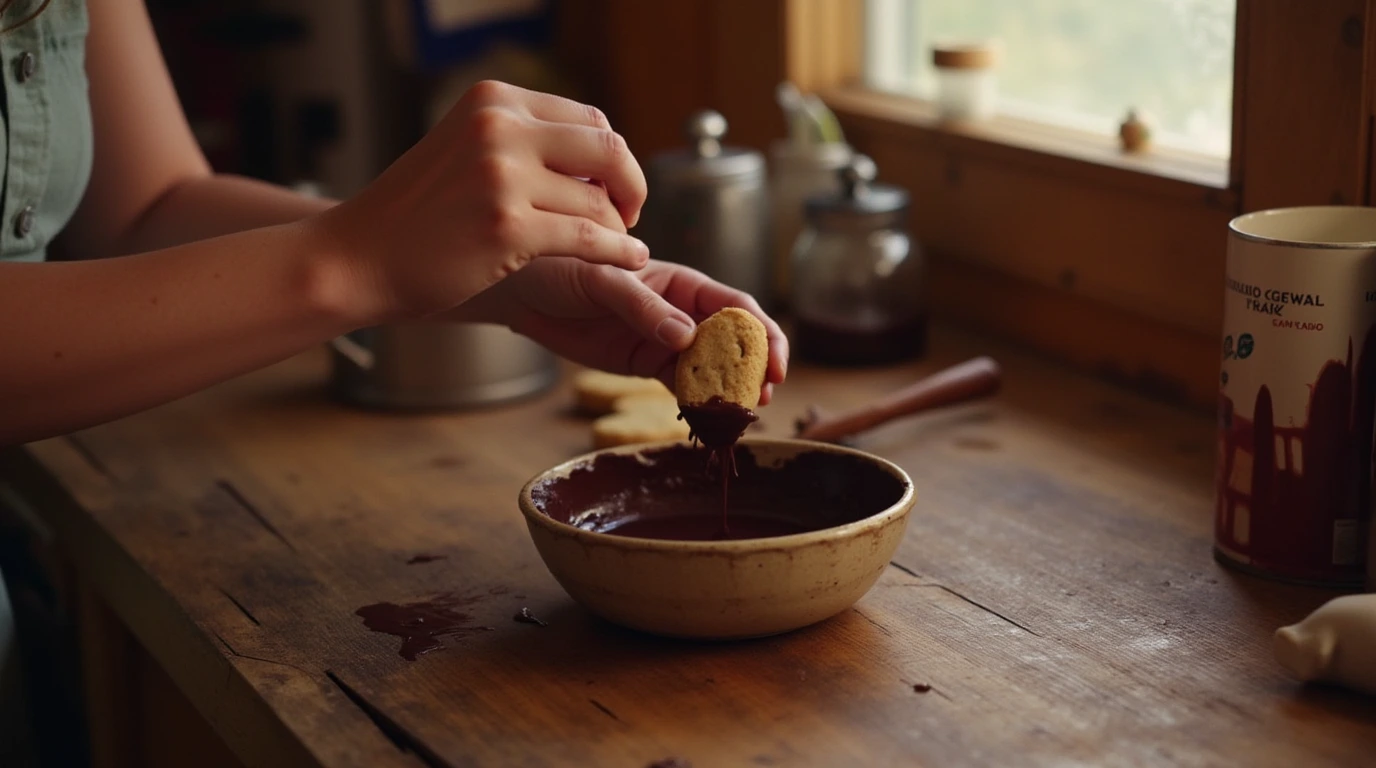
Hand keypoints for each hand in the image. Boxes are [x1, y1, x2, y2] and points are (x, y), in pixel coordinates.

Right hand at [318, 81, 648, 321]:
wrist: (358, 256)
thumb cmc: (415, 215)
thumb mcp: (466, 150)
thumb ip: (523, 142)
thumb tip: (603, 158)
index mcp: (493, 101)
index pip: (589, 120)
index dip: (613, 158)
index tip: (613, 189)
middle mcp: (499, 126)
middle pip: (608, 148)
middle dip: (631, 185)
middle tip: (628, 215)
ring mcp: (502, 175)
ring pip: (599, 199)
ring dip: (617, 229)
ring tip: (617, 246)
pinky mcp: (507, 226)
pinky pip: (589, 236)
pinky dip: (617, 252)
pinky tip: (629, 262)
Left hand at [453, 259, 788, 403]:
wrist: (519, 291)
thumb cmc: (558, 267)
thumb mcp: (600, 281)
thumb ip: (643, 307)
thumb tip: (686, 338)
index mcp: (681, 281)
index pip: (736, 307)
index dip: (762, 335)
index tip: (775, 364)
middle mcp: (681, 309)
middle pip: (733, 341)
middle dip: (755, 368)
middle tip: (766, 398)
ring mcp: (664, 338)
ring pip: (711, 367)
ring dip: (730, 390)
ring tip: (740, 416)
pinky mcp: (643, 361)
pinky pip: (680, 384)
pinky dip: (697, 402)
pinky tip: (708, 419)